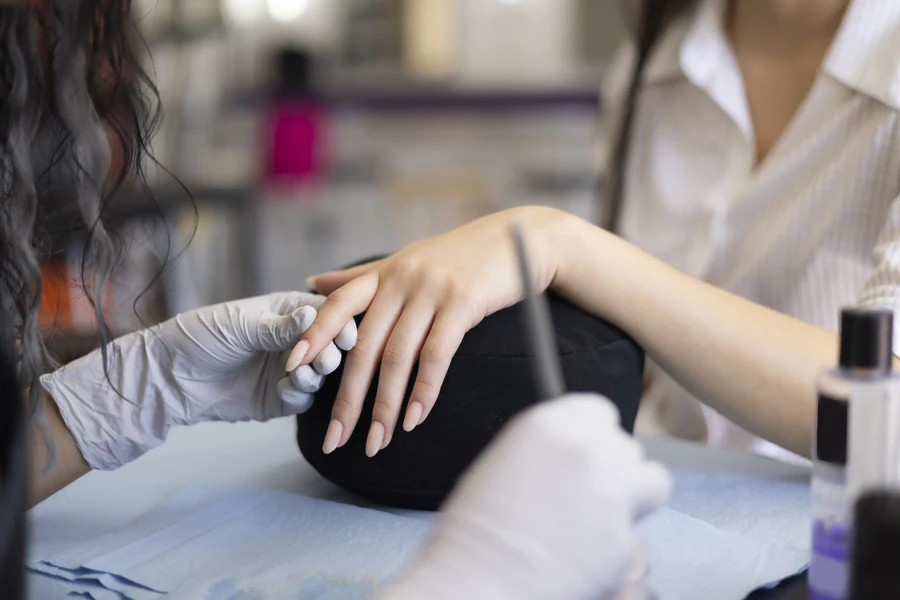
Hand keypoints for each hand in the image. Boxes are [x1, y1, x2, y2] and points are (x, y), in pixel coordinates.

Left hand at [40, 292, 356, 469]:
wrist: (168, 378)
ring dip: (317, 374)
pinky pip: (303, 398)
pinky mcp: (280, 398)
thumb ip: (279, 326)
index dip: (338, 323)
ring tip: (304, 374)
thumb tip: (314, 315)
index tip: (344, 333)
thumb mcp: (240, 326)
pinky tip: (287, 388)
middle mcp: (293, 339)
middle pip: (329, 344)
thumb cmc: (200, 338)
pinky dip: (301, 393)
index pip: (325, 313)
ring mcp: (288, 369)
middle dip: (331, 352)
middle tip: (325, 360)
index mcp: (287, 311)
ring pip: (321, 373)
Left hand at [297, 206, 572, 455]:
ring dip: (385, 407)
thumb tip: (314, 282)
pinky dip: (424, 392)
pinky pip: (436, 356)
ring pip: (397, 358)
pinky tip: (415, 420)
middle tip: (337, 439)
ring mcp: (431, 292)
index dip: (314, 334)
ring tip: (377, 442)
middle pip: (365, 347)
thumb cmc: (462, 256)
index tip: (292, 367)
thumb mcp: (406, 261)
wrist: (519, 237)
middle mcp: (402, 281)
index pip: (339, 304)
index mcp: (385, 273)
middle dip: (348, 398)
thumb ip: (361, 278)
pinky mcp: (462, 304)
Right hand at [375, 394, 671, 599]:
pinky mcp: (624, 541)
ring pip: (652, 482)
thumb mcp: (506, 460)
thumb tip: (574, 456)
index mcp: (552, 424)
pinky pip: (635, 534)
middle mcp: (589, 451)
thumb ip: (550, 448)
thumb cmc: (476, 527)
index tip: (587, 451)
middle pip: (627, 447)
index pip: (600, 411)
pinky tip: (581, 553)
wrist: (477, 578)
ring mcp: (613, 495)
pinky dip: (615, 543)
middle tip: (586, 492)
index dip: (593, 434)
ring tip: (600, 518)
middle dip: (613, 467)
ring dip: (633, 495)